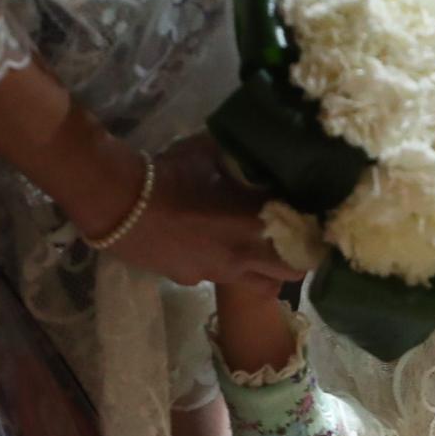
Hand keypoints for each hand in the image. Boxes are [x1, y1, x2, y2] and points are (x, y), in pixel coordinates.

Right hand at [96, 135, 297, 291]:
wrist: (116, 202)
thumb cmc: (168, 173)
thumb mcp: (211, 155)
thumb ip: (242, 159)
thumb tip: (259, 150)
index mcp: (253, 227)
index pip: (304, 243)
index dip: (316, 236)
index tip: (319, 224)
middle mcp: (241, 258)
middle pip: (291, 275)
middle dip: (299, 260)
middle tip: (296, 241)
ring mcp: (215, 275)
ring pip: (258, 285)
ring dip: (265, 271)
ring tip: (259, 249)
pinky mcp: (190, 280)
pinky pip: (220, 279)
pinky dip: (226, 267)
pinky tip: (212, 246)